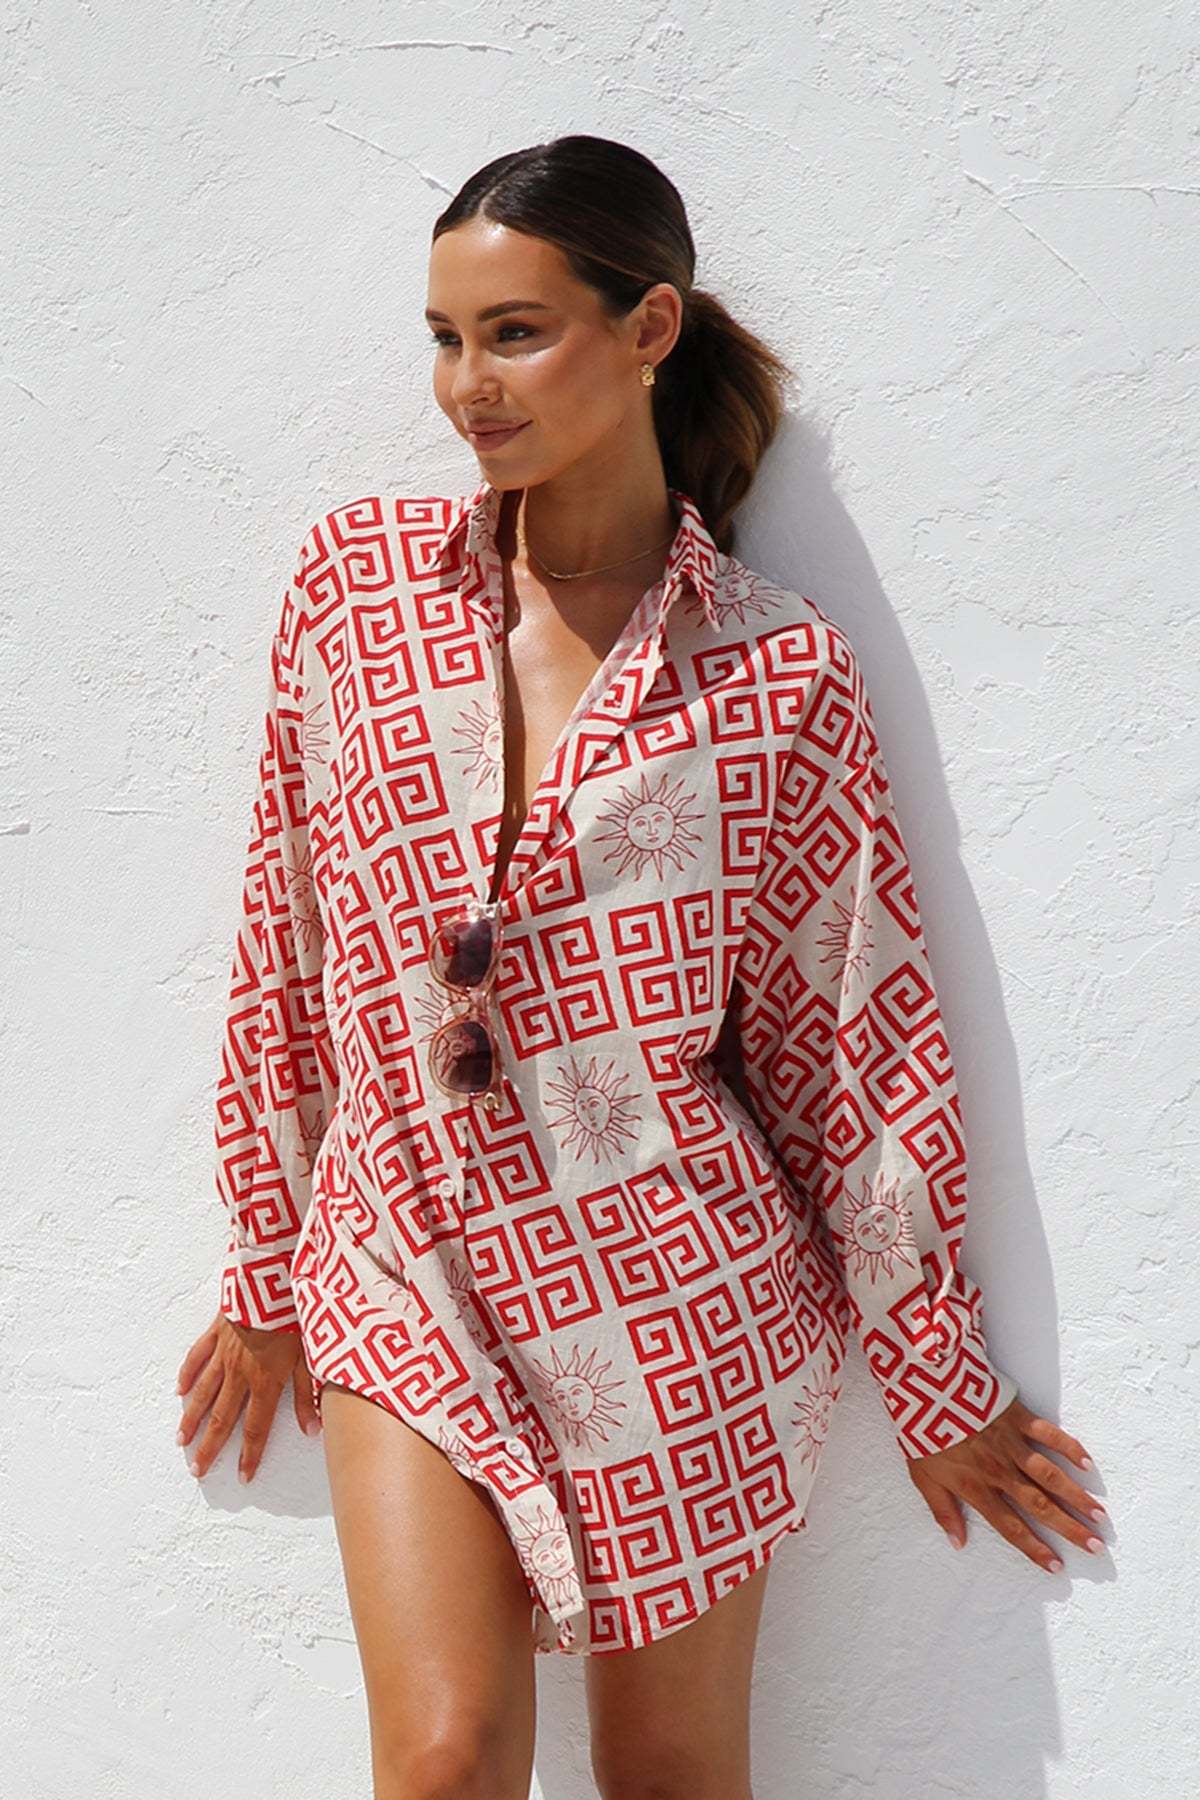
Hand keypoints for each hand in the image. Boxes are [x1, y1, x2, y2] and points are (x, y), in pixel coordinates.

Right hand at [175, 1311, 321, 1482]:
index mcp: (266, 1381)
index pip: (257, 1428)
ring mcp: (224, 1353)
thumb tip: (313, 1429)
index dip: (249, 1455)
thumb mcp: (308, 1355)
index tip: (242, 1477)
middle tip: (197, 1470)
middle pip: (223, 1418)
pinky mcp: (216, 1332)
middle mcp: (240, 1373)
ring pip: (204, 1393)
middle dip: (210, 1447)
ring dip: (192, 1420)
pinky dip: (187, 1376)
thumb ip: (308, 1394)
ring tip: (181, 1441)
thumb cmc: (295, 1314)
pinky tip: (179, 1391)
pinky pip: (197, 1358)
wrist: (271, 1278)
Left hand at [907, 1394, 1108, 1573]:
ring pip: (1050, 1475)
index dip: (1034, 1548)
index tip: (1057, 1567)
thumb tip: (957, 1543)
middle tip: (1096, 1546)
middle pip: (1040, 1505)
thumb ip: (942, 1511)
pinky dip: (1069, 1448)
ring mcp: (1011, 1444)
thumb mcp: (922, 1477)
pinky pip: (1048, 1434)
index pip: (1010, 1526)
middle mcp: (1000, 1471)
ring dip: (1077, 1496)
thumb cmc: (921, 1432)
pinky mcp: (1017, 1417)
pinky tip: (1088, 1464)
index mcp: (976, 1488)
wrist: (925, 1388)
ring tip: (1100, 1515)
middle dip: (1069, 1528)